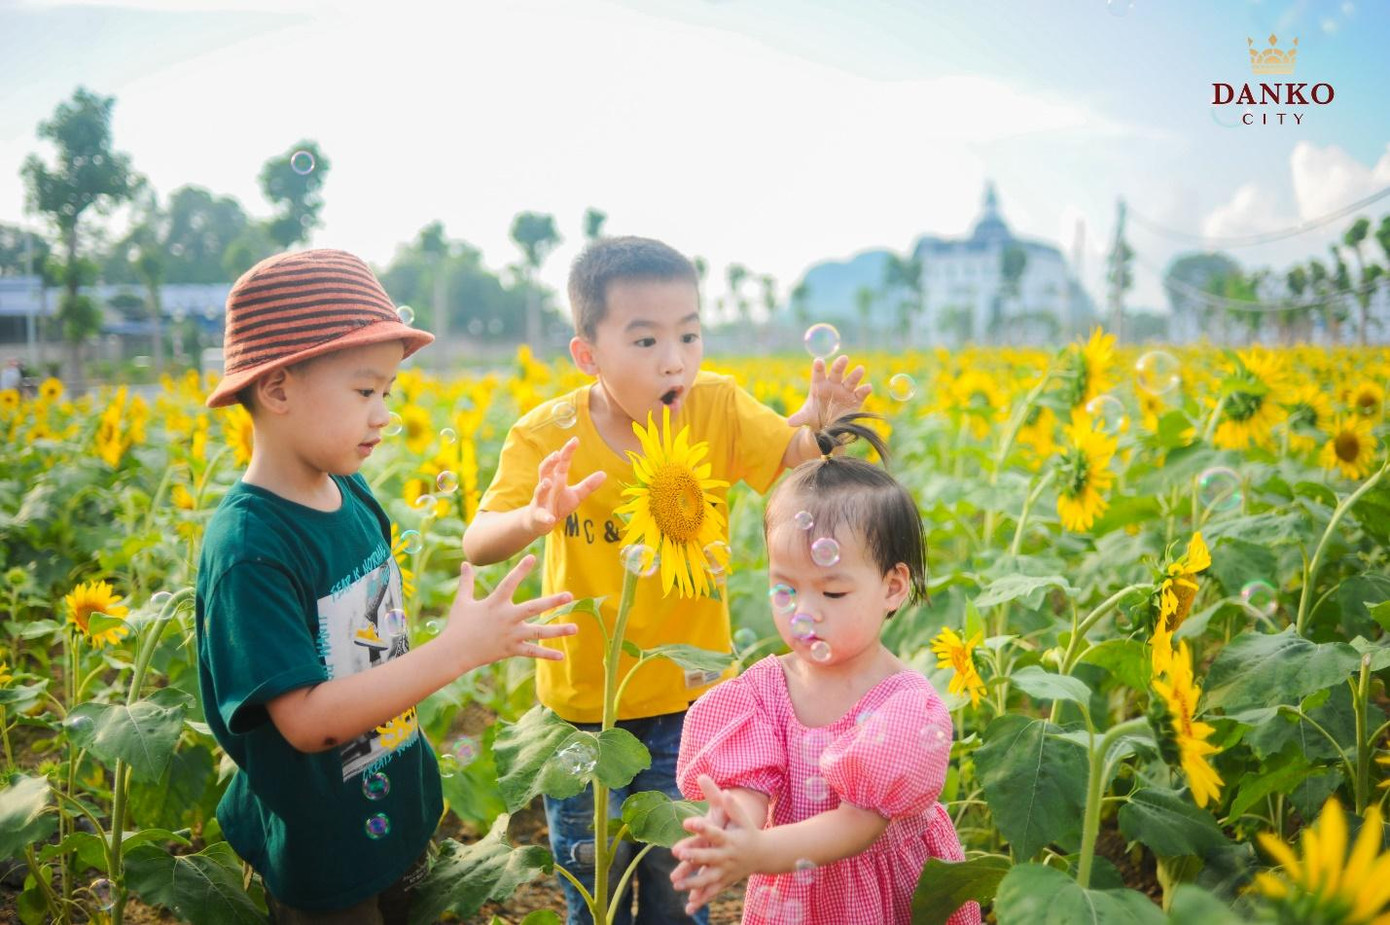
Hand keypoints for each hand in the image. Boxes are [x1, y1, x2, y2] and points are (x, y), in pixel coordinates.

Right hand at [440, 556, 576, 667]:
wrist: (454, 652)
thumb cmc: (458, 625)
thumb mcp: (462, 601)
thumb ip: (467, 582)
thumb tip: (465, 563)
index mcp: (495, 603)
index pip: (510, 583)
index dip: (520, 569)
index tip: (532, 557)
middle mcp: (506, 618)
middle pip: (533, 608)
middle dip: (552, 601)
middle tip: (570, 595)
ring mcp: (510, 635)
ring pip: (538, 632)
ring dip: (558, 630)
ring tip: (575, 628)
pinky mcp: (511, 649)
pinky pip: (532, 652)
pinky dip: (547, 654)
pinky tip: (561, 656)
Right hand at [525, 437, 606, 534]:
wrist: (539, 522)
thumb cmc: (557, 505)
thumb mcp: (576, 495)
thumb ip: (588, 485)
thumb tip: (604, 474)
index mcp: (556, 479)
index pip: (561, 463)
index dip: (567, 451)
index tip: (575, 440)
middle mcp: (547, 486)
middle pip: (545, 471)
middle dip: (549, 462)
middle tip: (557, 454)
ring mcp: (540, 500)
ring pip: (539, 491)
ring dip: (543, 486)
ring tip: (548, 482)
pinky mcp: (538, 515)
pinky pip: (541, 516)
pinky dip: (546, 517)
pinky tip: (551, 519)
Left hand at [670, 775, 764, 914]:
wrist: (763, 854)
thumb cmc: (748, 832)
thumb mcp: (742, 818)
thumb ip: (732, 806)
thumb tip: (724, 790)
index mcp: (730, 839)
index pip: (714, 832)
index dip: (701, 827)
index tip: (687, 821)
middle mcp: (728, 856)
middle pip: (709, 857)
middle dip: (695, 856)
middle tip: (679, 853)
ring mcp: (727, 871)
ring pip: (709, 879)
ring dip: (693, 883)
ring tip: (676, 884)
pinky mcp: (725, 882)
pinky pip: (712, 892)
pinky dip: (701, 900)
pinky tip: (688, 908)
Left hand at [787, 356, 870, 430]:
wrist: (828, 427)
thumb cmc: (815, 417)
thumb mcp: (807, 417)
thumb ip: (800, 417)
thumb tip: (790, 422)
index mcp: (819, 384)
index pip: (818, 373)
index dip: (819, 367)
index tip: (819, 361)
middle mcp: (833, 384)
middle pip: (836, 372)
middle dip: (840, 365)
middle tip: (843, 358)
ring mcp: (845, 391)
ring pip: (851, 380)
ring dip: (855, 375)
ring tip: (860, 369)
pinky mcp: (856, 399)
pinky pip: (861, 393)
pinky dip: (865, 390)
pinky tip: (868, 387)